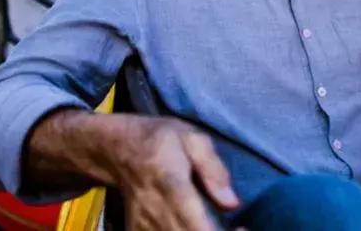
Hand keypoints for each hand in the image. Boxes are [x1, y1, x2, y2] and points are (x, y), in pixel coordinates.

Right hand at [108, 115, 238, 230]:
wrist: (118, 148)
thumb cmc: (163, 139)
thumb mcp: (193, 138)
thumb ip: (213, 169)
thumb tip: (232, 204)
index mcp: (170, 183)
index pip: (196, 224)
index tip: (242, 228)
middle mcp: (154, 210)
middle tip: (238, 228)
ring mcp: (143, 225)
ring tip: (219, 227)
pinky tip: (200, 227)